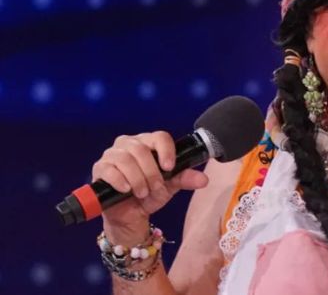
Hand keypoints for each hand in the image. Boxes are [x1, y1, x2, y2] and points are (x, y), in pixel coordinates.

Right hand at [92, 131, 208, 240]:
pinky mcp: (100, 169)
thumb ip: (185, 179)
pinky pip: (109, 169)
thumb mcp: (170, 186)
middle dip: (151, 172)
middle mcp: (129, 144)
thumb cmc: (150, 194)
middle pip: (141, 149)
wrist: (131, 214)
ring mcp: (112, 155)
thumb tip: (203, 179)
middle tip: (156, 187)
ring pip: (125, 159)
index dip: (166, 150)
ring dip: (137, 178)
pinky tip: (127, 190)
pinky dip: (120, 181)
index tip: (170, 167)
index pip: (159, 136)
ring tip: (142, 192)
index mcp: (148, 143)